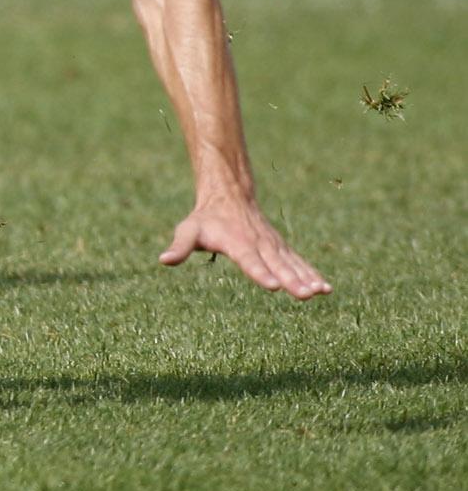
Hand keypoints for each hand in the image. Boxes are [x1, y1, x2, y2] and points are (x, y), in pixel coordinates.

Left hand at [159, 195, 331, 299]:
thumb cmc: (205, 220)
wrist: (228, 195)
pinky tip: (326, 289)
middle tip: (304, 295)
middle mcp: (258, 244)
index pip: (249, 260)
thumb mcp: (188, 230)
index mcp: (236, 242)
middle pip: (276, 264)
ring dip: (306, 278)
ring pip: (291, 263)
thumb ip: (179, 246)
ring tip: (320, 292)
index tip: (273, 286)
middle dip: (291, 280)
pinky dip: (312, 274)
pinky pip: (299, 262)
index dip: (260, 272)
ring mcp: (273, 246)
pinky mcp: (281, 248)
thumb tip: (164, 261)